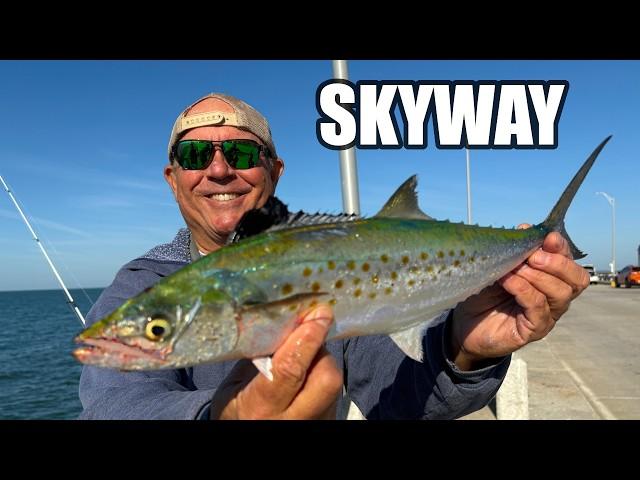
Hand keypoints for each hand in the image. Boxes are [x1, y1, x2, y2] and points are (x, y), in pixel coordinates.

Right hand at [210, 303, 342, 418]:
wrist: (251, 437)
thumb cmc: (236, 410)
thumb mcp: (234, 386)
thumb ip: (257, 358)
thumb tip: (283, 322)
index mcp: (261, 408)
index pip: (290, 368)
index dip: (307, 337)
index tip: (317, 312)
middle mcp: (293, 418)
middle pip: (326, 379)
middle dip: (321, 351)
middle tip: (306, 339)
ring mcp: (315, 421)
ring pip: (333, 382)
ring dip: (321, 362)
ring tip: (302, 360)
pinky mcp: (328, 421)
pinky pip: (333, 392)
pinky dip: (322, 375)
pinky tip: (307, 376)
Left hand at [449, 225, 589, 370]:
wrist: (465, 323)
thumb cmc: (485, 293)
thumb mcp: (499, 266)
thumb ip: (515, 249)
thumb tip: (526, 228)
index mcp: (551, 279)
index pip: (570, 262)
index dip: (562, 248)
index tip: (547, 237)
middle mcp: (555, 298)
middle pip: (577, 280)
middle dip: (557, 263)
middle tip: (533, 256)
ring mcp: (547, 315)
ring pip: (561, 293)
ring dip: (538, 276)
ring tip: (516, 269)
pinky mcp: (534, 330)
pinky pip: (538, 307)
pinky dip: (524, 290)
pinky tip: (508, 281)